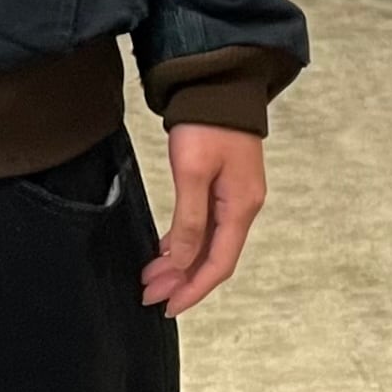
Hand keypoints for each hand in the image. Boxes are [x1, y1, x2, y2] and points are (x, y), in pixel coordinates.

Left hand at [141, 125, 265, 318]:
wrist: (218, 85)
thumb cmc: (207, 123)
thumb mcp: (192, 172)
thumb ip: (189, 220)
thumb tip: (183, 260)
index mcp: (241, 207)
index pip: (219, 263)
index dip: (194, 289)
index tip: (169, 307)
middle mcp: (242, 207)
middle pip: (213, 258)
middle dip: (181, 281)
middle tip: (149, 295)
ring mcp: (234, 197)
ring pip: (207, 244)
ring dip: (180, 263)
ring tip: (150, 277)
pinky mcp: (223, 186)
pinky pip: (205, 226)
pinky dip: (184, 242)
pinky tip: (165, 250)